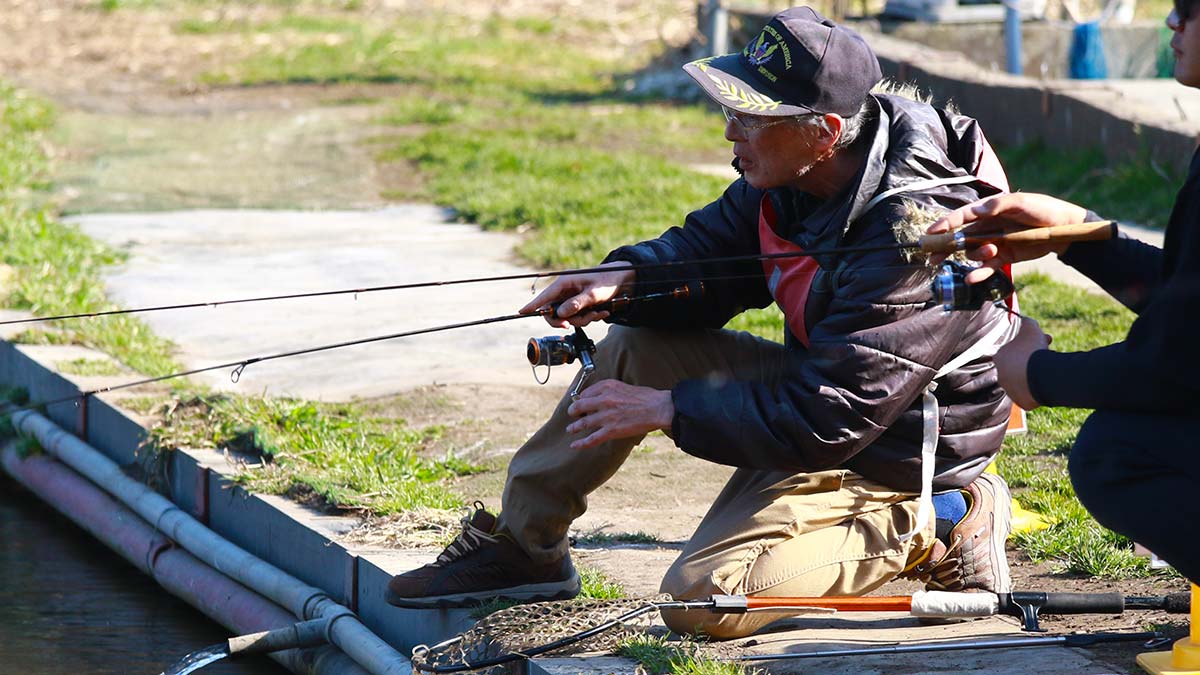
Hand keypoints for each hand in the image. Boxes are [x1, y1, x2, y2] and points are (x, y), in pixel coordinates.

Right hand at [519, 262, 634, 327]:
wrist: (622, 280)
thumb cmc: (607, 282)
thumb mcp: (594, 294)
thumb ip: (577, 304)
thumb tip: (560, 314)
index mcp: (564, 283)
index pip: (544, 296)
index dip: (532, 305)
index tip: (521, 312)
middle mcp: (565, 291)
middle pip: (553, 312)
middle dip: (566, 320)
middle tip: (573, 324)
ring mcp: (571, 298)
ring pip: (567, 317)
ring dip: (583, 319)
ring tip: (597, 312)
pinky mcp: (578, 304)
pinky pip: (577, 317)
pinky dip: (589, 318)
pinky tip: (601, 312)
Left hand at [565, 380, 673, 448]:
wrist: (658, 408)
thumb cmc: (646, 397)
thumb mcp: (624, 386)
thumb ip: (610, 391)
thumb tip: (598, 398)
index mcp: (607, 387)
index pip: (586, 393)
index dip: (581, 399)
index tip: (581, 403)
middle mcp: (604, 400)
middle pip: (579, 406)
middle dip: (573, 411)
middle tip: (572, 414)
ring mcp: (606, 416)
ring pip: (583, 423)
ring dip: (574, 427)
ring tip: (570, 430)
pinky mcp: (611, 430)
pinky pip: (592, 438)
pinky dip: (581, 443)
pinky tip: (574, 445)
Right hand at [927, 193, 1089, 283]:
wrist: (1065, 229)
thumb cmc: (1044, 210)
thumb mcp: (1021, 203)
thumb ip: (997, 206)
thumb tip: (974, 212)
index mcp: (989, 211)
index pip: (961, 217)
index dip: (945, 225)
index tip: (930, 233)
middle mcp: (987, 227)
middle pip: (959, 238)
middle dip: (945, 248)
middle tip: (932, 258)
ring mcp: (994, 242)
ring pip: (973, 252)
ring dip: (976, 255)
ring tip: (991, 251)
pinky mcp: (1004, 257)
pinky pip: (986, 267)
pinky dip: (978, 273)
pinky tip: (972, 279)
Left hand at [994, 317, 1052, 409]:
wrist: (1041, 375)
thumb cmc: (1033, 350)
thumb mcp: (1031, 328)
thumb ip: (1026, 322)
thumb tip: (1025, 319)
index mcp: (999, 357)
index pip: (1014, 349)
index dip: (1029, 344)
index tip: (1042, 341)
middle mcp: (1001, 375)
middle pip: (1019, 365)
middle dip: (1034, 357)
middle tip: (1049, 352)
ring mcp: (1010, 390)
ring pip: (1025, 380)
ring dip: (1035, 373)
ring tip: (1050, 368)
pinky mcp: (1022, 402)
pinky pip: (1031, 394)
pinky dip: (1039, 388)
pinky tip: (1048, 382)